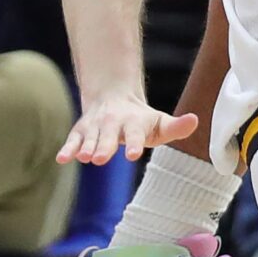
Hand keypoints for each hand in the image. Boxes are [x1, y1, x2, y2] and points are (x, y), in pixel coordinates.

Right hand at [60, 91, 200, 164]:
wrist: (113, 97)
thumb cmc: (141, 119)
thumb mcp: (160, 122)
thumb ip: (176, 126)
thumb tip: (195, 120)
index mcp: (133, 122)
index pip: (134, 134)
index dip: (133, 144)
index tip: (133, 154)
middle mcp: (112, 122)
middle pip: (108, 136)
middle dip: (104, 146)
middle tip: (99, 159)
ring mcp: (95, 126)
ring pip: (89, 137)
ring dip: (85, 147)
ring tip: (83, 157)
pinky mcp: (81, 131)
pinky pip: (72, 140)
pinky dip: (67, 148)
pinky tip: (61, 159)